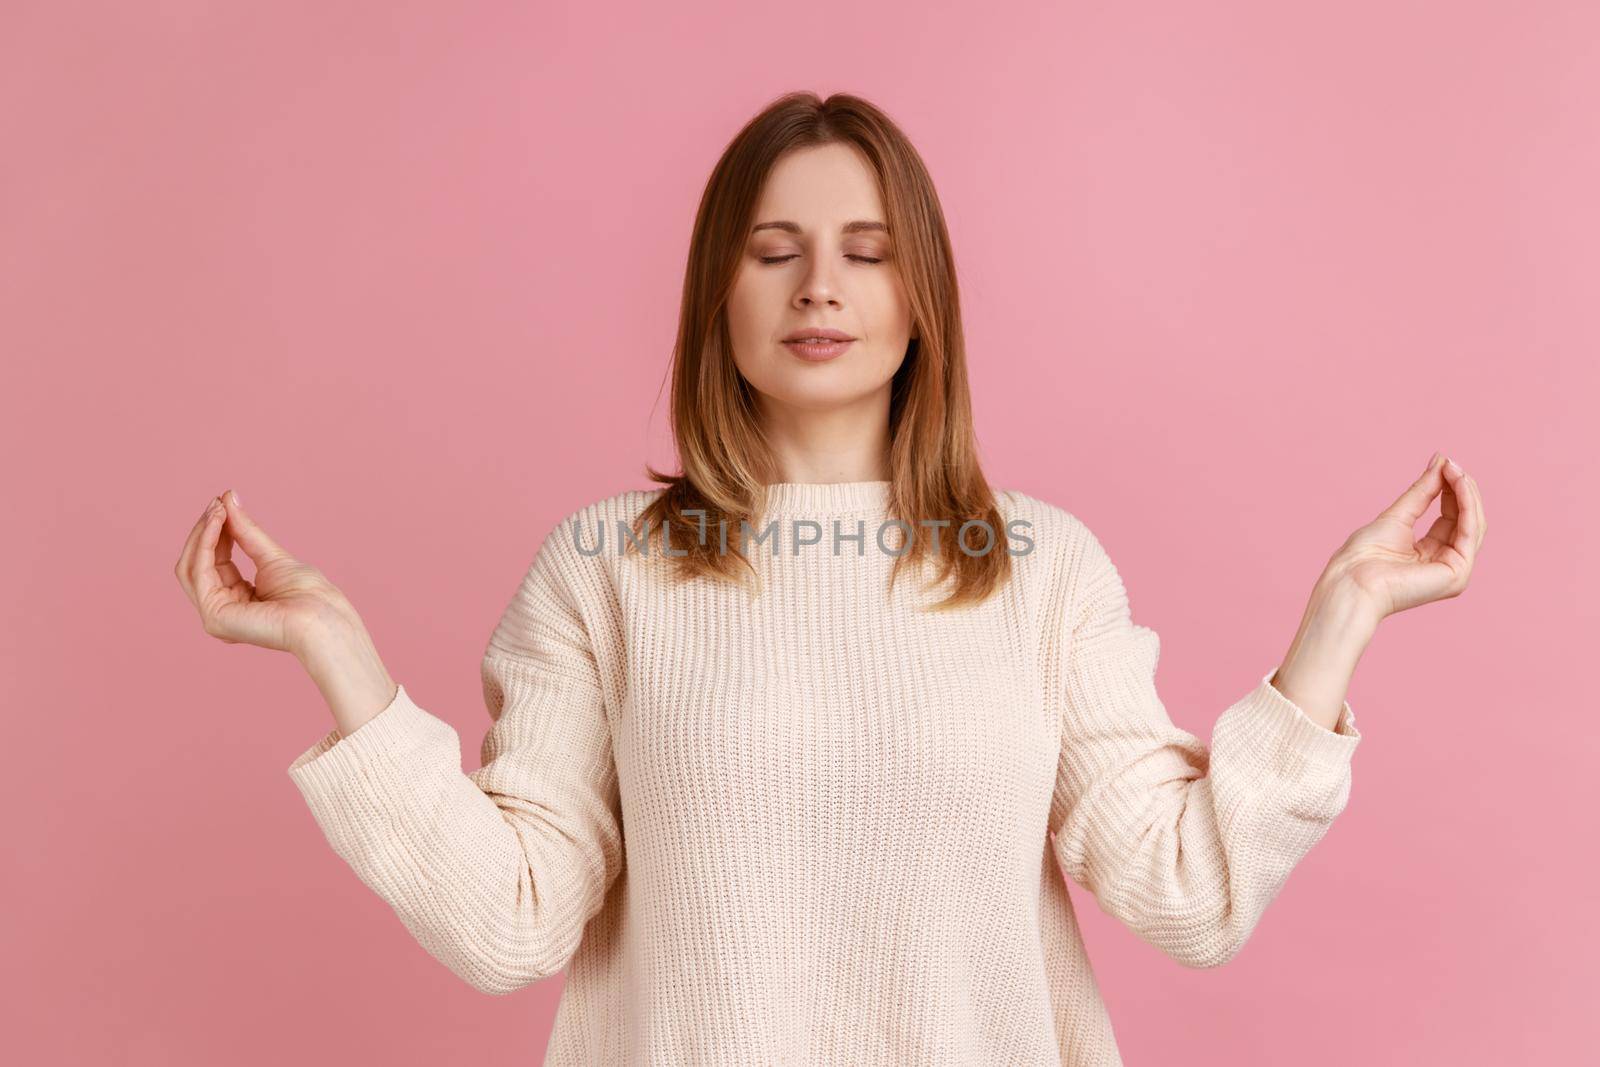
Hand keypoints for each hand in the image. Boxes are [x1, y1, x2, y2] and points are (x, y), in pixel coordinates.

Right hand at [174, 490, 360, 658]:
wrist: (322, 618)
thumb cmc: (308, 594)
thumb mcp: (271, 556)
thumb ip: (245, 531)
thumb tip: (227, 497)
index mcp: (237, 599)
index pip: (213, 561)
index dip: (215, 531)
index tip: (220, 502)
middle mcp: (222, 610)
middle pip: (196, 564)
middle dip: (205, 530)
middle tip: (217, 502)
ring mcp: (215, 616)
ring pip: (190, 567)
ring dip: (202, 534)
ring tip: (217, 509)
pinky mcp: (214, 617)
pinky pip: (199, 573)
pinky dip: (205, 544)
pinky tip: (217, 523)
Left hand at [1322, 452, 1486, 620]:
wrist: (1351, 581)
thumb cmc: (1363, 556)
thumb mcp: (1398, 515)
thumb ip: (1423, 491)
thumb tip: (1442, 460)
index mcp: (1428, 553)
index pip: (1450, 517)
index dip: (1451, 489)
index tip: (1446, 463)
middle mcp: (1444, 563)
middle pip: (1466, 520)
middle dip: (1461, 489)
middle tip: (1451, 463)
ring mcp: (1454, 571)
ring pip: (1473, 524)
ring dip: (1466, 494)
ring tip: (1455, 470)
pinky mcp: (1457, 574)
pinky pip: (1469, 533)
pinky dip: (1467, 506)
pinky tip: (1458, 485)